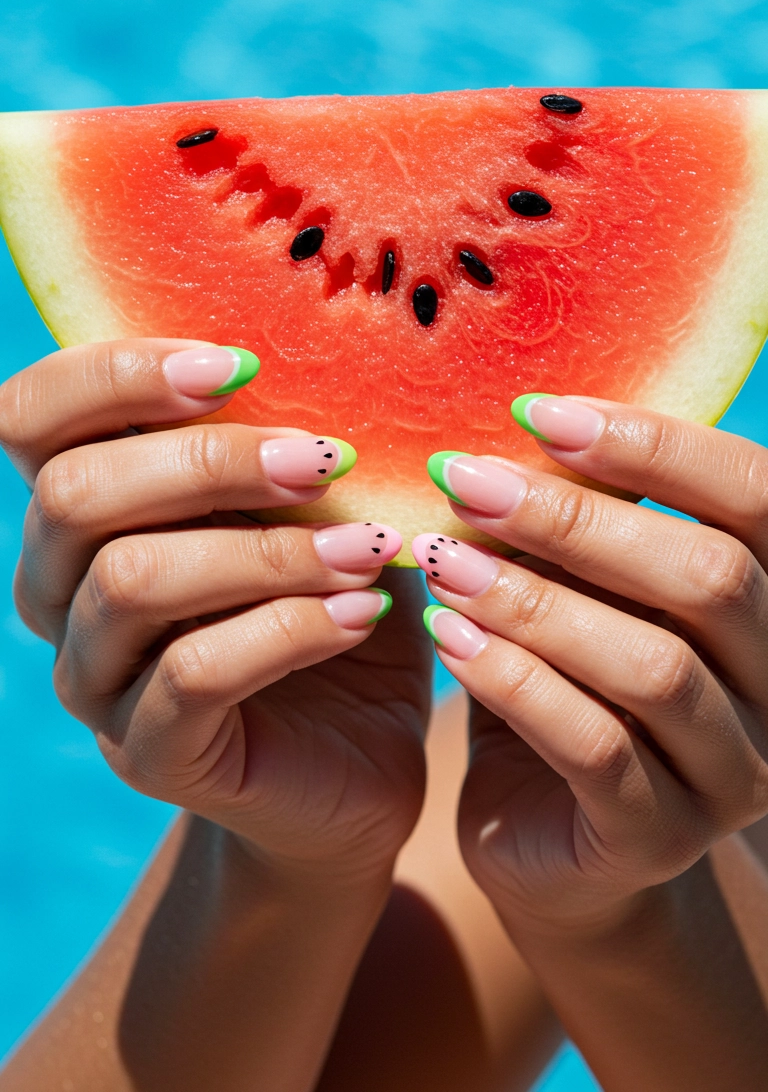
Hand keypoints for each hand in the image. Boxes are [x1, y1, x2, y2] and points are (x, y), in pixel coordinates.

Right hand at [1, 340, 430, 882]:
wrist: (355, 764)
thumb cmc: (330, 602)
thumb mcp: (309, 506)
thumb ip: (283, 435)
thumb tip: (318, 344)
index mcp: (82, 507)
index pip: (30, 415)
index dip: (115, 374)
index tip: (239, 365)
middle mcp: (59, 588)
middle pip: (74, 495)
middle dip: (207, 462)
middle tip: (326, 459)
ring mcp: (93, 677)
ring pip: (132, 583)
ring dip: (264, 552)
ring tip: (366, 547)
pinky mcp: (146, 752)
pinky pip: (192, 674)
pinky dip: (287, 629)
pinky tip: (362, 613)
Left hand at [413, 396, 767, 931]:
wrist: (544, 835)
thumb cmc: (561, 678)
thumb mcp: (575, 585)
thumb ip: (575, 516)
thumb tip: (514, 418)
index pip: (755, 495)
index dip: (655, 444)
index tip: (536, 411)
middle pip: (711, 576)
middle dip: (579, 518)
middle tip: (468, 480)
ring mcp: (732, 771)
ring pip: (656, 667)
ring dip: (535, 600)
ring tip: (444, 558)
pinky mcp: (661, 838)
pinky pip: (597, 748)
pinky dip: (516, 681)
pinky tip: (448, 635)